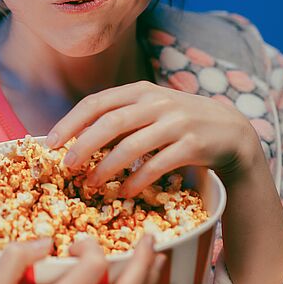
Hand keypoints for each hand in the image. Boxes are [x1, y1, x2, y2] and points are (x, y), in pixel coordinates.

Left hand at [45, 80, 264, 195]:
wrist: (231, 131)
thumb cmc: (178, 123)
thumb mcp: (149, 112)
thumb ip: (119, 120)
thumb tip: (76, 140)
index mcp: (140, 91)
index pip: (97, 102)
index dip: (71, 122)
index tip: (51, 142)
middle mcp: (157, 102)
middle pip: (111, 121)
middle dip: (84, 144)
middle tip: (67, 166)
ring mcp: (177, 122)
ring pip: (133, 145)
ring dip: (107, 167)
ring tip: (92, 184)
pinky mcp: (194, 144)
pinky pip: (158, 164)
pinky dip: (137, 179)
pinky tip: (124, 191)